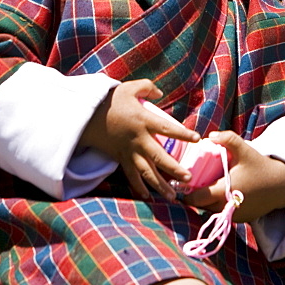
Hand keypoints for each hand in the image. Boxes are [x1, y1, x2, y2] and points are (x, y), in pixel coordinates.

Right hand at [78, 79, 199, 200]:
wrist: (86, 116)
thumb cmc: (110, 100)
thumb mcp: (130, 87)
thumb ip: (147, 88)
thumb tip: (159, 93)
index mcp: (143, 120)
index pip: (168, 128)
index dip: (183, 134)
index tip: (197, 139)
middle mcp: (138, 139)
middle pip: (159, 157)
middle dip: (174, 169)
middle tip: (188, 179)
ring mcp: (129, 151)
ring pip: (146, 172)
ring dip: (160, 185)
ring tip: (173, 197)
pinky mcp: (120, 158)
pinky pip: (130, 176)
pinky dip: (138, 187)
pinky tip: (148, 196)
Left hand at [183, 130, 284, 222]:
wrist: (280, 185)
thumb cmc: (259, 166)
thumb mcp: (244, 149)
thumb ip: (228, 139)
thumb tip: (210, 135)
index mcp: (223, 192)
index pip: (196, 199)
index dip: (186, 193)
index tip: (182, 183)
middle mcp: (226, 208)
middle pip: (201, 205)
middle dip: (195, 196)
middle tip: (191, 182)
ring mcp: (233, 216)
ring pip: (211, 210)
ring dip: (207, 201)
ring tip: (205, 185)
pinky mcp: (240, 220)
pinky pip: (223, 213)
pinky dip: (219, 205)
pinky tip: (221, 192)